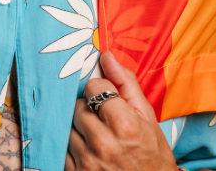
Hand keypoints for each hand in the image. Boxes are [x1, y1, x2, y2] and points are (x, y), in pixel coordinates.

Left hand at [64, 52, 177, 170]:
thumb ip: (126, 83)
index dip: (100, 90)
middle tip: (104, 121)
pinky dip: (73, 147)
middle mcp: (103, 143)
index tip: (109, 101)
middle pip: (78, 106)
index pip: (92, 87)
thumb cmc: (152, 155)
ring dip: (80, 128)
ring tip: (98, 137)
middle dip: (89, 109)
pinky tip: (90, 151)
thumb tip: (107, 56)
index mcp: (123, 124)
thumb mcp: (147, 117)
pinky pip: (63, 149)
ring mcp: (88, 162)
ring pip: (69, 126)